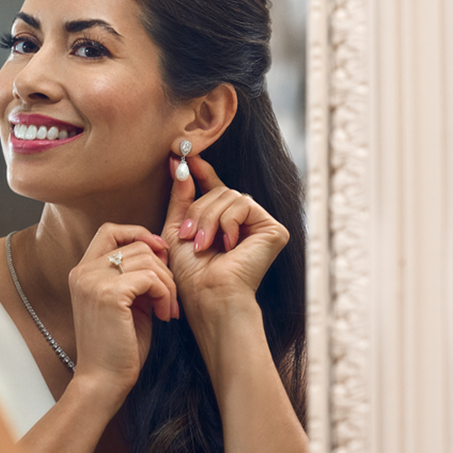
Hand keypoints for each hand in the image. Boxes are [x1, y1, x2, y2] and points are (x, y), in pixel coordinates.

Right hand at [68, 224, 176, 403]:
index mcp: (82, 272)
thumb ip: (136, 276)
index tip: (160, 255)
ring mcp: (93, 281)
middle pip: (136, 245)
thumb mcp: (126, 303)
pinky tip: (164, 316)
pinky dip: (166, 295)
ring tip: (168, 310)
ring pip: (147, 259)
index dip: (139, 234)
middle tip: (170, 299)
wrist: (102, 382)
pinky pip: (151, 278)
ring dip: (167, 284)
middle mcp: (83, 271)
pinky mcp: (109, 294)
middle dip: (163, 269)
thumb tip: (160, 251)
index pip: (110, 230)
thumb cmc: (118, 348)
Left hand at [162, 152, 288, 327]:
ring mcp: (260, 225)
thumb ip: (182, 198)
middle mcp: (244, 222)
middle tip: (189, 235)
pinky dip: (228, 222)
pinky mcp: (273, 230)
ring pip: (230, 196)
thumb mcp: (178, 230)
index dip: (201, 171)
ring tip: (202, 244)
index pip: (215, 188)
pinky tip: (227, 245)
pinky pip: (244, 204)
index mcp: (223, 222)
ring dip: (209, 219)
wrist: (209, 296)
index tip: (183, 156)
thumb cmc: (191, 274)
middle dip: (199, 210)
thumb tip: (181, 165)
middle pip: (220, 191)